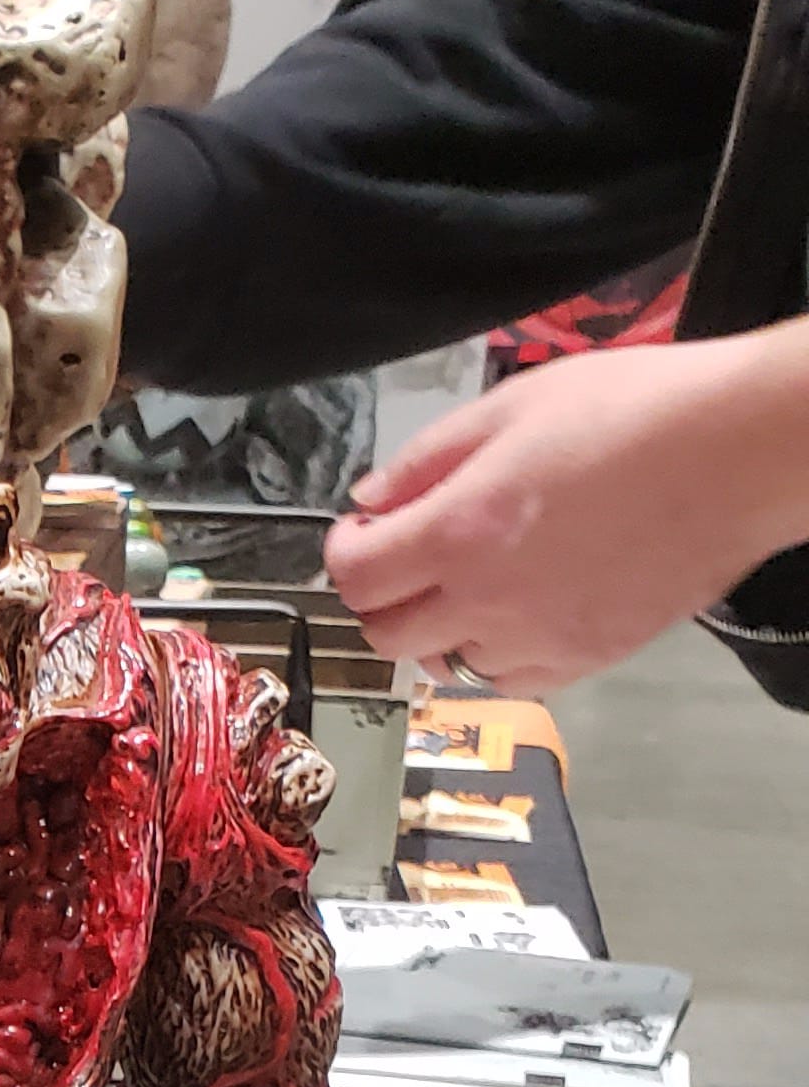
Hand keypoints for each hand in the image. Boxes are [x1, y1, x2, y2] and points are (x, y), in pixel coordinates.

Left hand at [325, 320, 808, 690]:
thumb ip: (428, 460)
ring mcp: (539, 638)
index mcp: (459, 532)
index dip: (345, 552)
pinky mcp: (587, 658)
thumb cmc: (635, 410)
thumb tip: (371, 502)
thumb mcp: (513, 406)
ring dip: (437, 627)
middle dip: (380, 596)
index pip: (355, 577)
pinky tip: (518, 609)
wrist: (740, 450)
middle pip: (386, 636)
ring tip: (470, 578)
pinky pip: (509, 680)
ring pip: (445, 663)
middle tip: (403, 557)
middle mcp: (489, 600)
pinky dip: (495, 653)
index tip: (362, 531)